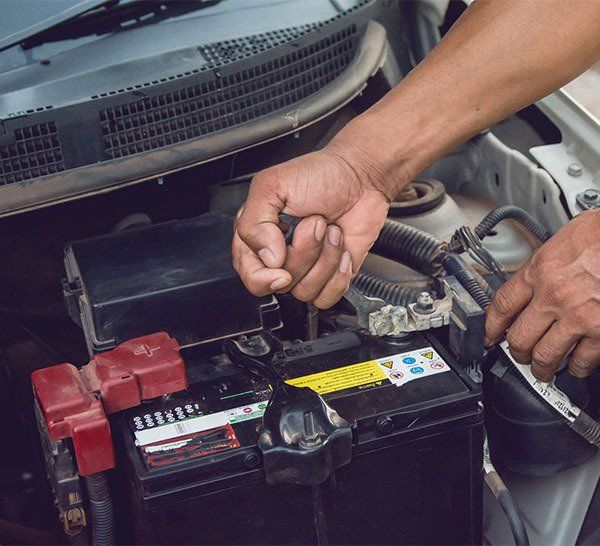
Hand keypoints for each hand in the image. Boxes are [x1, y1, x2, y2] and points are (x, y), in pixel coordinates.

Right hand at [232, 146, 391, 308]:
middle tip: (313, 223)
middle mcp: (280, 256)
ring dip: (325, 259)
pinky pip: (328, 297)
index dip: (262, 277)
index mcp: (257, 236)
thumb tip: (268, 259)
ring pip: (306, 292)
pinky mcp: (331, 275)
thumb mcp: (272, 186)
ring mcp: (306, 267)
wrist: (361, 177)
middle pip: (281, 284)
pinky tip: (341, 249)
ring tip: (330, 231)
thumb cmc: (320, 175)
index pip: (249, 275)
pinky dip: (339, 274)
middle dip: (303, 253)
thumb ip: (255, 223)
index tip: (280, 262)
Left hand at [485, 210, 599, 380]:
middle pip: (519, 337)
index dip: (491, 326)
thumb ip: (548, 262)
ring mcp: (578, 316)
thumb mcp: (565, 238)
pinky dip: (578, 367)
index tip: (490, 335)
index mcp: (540, 270)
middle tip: (518, 356)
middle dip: (516, 353)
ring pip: (546, 355)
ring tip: (543, 370)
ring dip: (542, 367)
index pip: (502, 305)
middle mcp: (553, 295)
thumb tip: (538, 275)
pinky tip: (577, 365)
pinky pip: (583, 359)